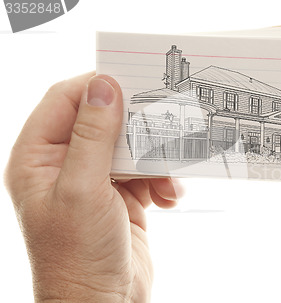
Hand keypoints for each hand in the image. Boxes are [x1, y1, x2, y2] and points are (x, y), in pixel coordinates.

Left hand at [5, 73, 181, 301]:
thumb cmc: (77, 257)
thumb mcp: (82, 190)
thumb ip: (93, 136)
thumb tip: (103, 86)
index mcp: (38, 158)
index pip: (65, 102)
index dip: (96, 86)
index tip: (131, 79)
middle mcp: (65, 165)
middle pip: (103, 122)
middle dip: (136, 125)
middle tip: (163, 120)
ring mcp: (95, 181)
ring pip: (130, 147)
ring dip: (155, 159)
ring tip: (168, 178)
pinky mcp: (121, 197)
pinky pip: (146, 173)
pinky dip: (162, 180)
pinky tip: (169, 197)